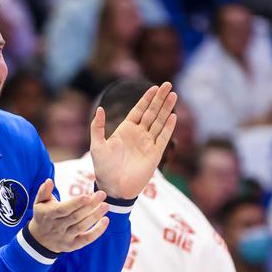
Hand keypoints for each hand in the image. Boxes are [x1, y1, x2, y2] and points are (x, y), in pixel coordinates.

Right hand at [28, 179, 109, 252]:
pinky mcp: (72, 245)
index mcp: (49, 215)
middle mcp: (57, 227)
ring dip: (95, 216)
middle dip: (90, 206)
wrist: (39, 240)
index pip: (63, 209)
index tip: (87, 196)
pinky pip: (87, 239)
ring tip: (105, 205)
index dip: (75, 204)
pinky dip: (97, 231)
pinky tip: (105, 220)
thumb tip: (49, 181)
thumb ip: (43, 191)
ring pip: (82, 227)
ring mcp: (65, 237)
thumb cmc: (43, 216)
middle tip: (102, 194)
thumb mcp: (39, 203)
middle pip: (75, 217)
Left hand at [90, 82, 176, 199]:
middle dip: (160, 99)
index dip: (146, 99)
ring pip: (160, 122)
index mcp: (125, 130)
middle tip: (168, 84)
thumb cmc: (103, 168)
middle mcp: (138, 135)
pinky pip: (163, 138)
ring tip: (174, 95)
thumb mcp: (97, 145)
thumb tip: (99, 108)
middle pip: (152, 113)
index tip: (154, 87)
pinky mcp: (154, 155)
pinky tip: (173, 117)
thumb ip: (98, 127)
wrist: (113, 187)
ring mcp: (148, 144)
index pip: (139, 110)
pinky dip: (169, 128)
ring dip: (166, 109)